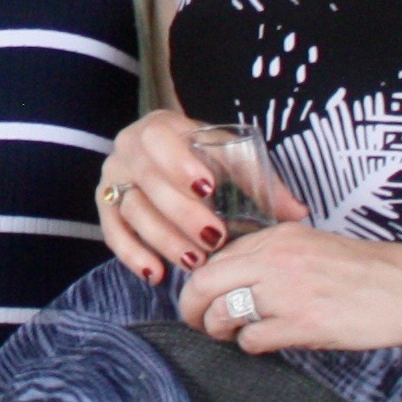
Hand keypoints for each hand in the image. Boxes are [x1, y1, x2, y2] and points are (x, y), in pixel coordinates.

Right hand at [93, 109, 307, 284]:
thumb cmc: (205, 160)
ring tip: (195, 263)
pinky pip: (112, 233)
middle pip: (148, 181)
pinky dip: (133, 255)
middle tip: (214, 238)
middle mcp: (128, 150)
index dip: (178, 162)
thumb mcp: (232, 160)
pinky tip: (156, 275)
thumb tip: (297, 213)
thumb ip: (261, 182)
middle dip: (182, 213)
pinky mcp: (105, 207)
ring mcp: (113, 179)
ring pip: (132, 210)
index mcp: (159, 127)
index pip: (159, 139)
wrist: (169, 160)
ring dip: (164, 239)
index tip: (208, 188)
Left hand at [181, 223, 401, 353]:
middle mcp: (276, 259)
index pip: (218, 256)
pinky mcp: (301, 324)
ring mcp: (287, 291)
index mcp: (279, 237)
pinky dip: (250, 346)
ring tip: (230, 336)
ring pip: (220, 312)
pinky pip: (250, 339)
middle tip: (195, 322)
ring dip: (218, 329)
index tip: (202, 296)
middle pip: (204, 282)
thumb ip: (275, 258)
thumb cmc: (371, 273)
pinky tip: (265, 345)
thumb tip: (236, 279)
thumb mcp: (315, 248)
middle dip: (191, 307)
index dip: (203, 281)